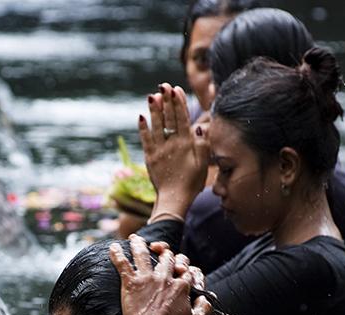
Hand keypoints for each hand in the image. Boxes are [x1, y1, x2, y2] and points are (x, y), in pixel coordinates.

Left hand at [110, 235, 211, 314]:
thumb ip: (204, 307)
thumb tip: (205, 298)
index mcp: (181, 285)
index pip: (185, 269)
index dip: (183, 266)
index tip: (179, 268)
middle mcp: (165, 277)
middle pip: (166, 257)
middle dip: (164, 251)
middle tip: (157, 249)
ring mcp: (148, 279)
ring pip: (143, 254)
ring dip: (138, 244)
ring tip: (134, 238)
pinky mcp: (132, 283)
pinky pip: (123, 264)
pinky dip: (117, 254)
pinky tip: (112, 247)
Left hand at [139, 84, 209, 221]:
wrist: (174, 199)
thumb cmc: (192, 183)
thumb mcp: (203, 165)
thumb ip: (203, 145)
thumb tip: (200, 127)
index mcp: (186, 144)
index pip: (182, 118)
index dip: (178, 103)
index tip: (176, 89)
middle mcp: (172, 144)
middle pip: (169, 118)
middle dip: (166, 101)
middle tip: (164, 85)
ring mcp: (159, 150)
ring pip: (156, 126)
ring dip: (154, 110)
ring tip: (152, 95)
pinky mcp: (150, 158)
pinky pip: (145, 140)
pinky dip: (143, 128)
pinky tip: (141, 116)